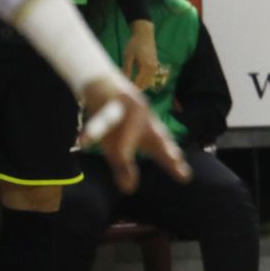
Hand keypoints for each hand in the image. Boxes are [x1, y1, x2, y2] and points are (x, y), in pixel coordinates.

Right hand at [80, 72, 189, 192]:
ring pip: (129, 127)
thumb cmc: (113, 116)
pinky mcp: (104, 101)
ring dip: (125, 141)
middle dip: (165, 149)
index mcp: (147, 129)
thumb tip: (129, 190)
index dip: (173, 162)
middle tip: (176, 160)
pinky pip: (97, 118)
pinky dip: (90, 130)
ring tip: (121, 157)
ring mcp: (124, 106)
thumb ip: (123, 166)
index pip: (163, 148)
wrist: (99, 80)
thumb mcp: (117, 143)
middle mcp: (142, 118)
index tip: (185, 178)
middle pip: (155, 135)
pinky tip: (84, 142)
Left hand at [124, 18, 158, 88]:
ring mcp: (154, 68)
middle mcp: (152, 69)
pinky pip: (149, 78)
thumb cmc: (134, 44)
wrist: (144, 34)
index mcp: (146, 67)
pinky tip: (134, 80)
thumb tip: (124, 80)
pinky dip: (143, 81)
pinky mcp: (154, 66)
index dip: (131, 89)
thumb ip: (127, 69)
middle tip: (125, 91)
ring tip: (128, 87)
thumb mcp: (128, 56)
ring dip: (140, 86)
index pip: (139, 83)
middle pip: (145, 85)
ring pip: (148, 82)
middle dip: (136, 89)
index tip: (123, 92)